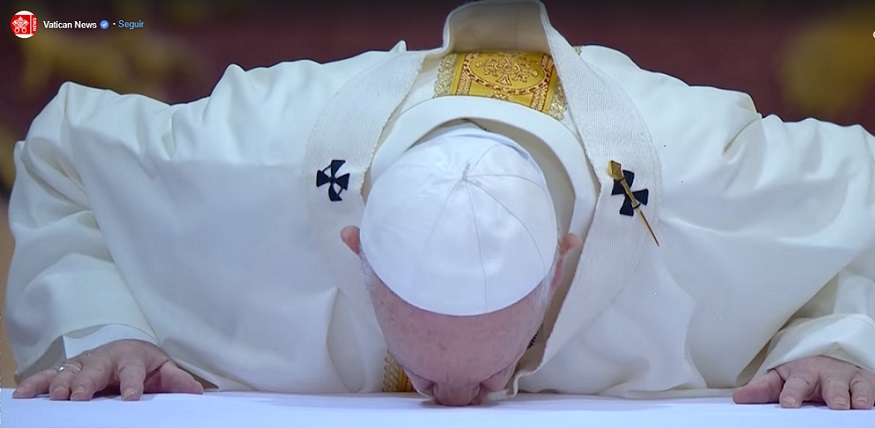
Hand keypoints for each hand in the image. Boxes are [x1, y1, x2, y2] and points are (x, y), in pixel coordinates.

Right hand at [12, 339, 203, 400]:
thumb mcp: (164, 371)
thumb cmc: (146, 364)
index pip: (134, 371)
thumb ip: (177, 381)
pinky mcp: (68, 370)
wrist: (127, 350)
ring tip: (56, 396)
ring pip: (71, 372)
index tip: (131, 397)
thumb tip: (197, 392)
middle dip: (88, 382)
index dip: (133, 383)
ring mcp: (85, 364)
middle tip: (79, 396)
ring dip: (62, 383)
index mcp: (133, 358)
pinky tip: (24, 394)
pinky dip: (37, 383)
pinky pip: (49, 375)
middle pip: (96, 370)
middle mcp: (106, 359)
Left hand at [733, 356, 874, 409]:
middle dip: (832, 394)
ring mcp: (846, 379)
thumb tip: (738, 397)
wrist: (828, 357)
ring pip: (852, 386)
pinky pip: (869, 387)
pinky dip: (868, 394)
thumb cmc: (802, 375)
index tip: (789, 403)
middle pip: (829, 384)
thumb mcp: (780, 379)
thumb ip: (762, 389)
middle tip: (835, 405)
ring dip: (851, 395)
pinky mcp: (863, 382)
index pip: (796, 384)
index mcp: (801, 375)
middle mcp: (825, 375)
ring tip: (849, 405)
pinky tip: (865, 403)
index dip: (792, 393)